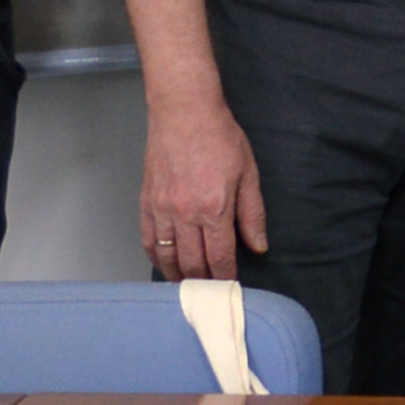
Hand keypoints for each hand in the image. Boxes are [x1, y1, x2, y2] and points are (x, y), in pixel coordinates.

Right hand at [141, 91, 265, 282]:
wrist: (184, 112)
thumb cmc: (219, 138)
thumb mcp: (248, 174)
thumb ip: (252, 214)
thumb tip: (258, 245)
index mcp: (214, 209)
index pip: (220, 257)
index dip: (225, 276)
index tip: (231, 287)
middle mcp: (184, 214)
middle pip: (192, 263)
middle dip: (203, 282)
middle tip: (210, 292)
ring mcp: (162, 209)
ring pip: (167, 257)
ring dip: (178, 275)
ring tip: (189, 285)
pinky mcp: (146, 202)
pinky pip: (148, 240)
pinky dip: (156, 257)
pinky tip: (165, 264)